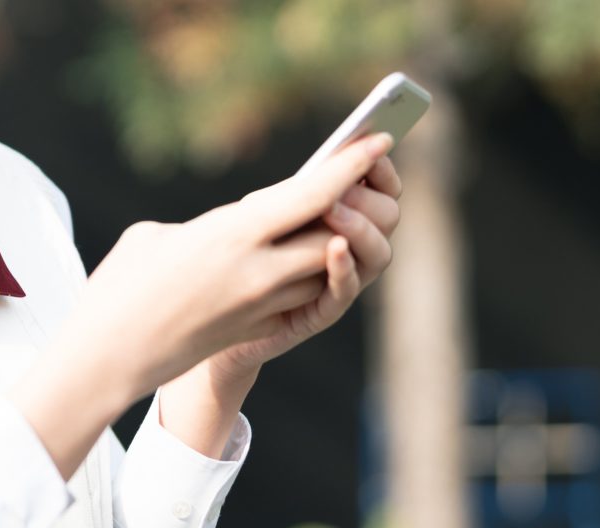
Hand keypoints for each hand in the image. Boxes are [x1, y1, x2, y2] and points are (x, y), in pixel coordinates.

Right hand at [82, 132, 397, 395]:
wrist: (107, 359)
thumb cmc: (119, 289)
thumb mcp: (153, 236)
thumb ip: (206, 226)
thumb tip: (233, 228)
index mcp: (231, 234)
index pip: (313, 193)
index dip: (352, 163)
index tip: (379, 138)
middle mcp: (258, 271)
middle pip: (336, 231)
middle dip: (356, 205)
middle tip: (360, 182)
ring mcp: (261, 307)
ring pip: (326, 268)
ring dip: (338, 242)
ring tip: (337, 217)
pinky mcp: (256, 331)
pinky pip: (306, 297)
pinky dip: (316, 273)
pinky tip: (310, 255)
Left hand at [207, 151, 403, 381]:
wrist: (210, 309)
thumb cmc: (231, 254)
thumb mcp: (260, 212)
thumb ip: (295, 190)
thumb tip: (327, 156)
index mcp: (343, 216)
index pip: (383, 189)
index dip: (381, 169)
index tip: (375, 145)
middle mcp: (350, 247)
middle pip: (389, 217)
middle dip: (369, 197)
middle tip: (342, 188)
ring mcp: (339, 280)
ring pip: (379, 254)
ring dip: (361, 228)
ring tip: (334, 210)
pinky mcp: (319, 311)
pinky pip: (346, 291)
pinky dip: (345, 268)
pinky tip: (335, 246)